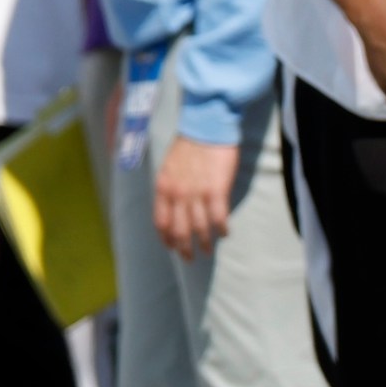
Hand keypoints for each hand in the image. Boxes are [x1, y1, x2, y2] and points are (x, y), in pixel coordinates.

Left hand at [153, 136, 237, 259]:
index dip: (166, 238)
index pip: (161, 222)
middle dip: (184, 247)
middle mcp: (177, 195)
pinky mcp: (217, 190)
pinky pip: (218, 217)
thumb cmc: (189, 145)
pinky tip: (225, 233)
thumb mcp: (169, 167)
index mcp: (163, 188)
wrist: (206, 127)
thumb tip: (175, 205)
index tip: (172, 247)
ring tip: (208, 250)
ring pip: (199, 227)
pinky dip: (221, 228)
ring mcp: (197, 194)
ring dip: (203, 242)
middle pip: (179, 229)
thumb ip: (170, 187)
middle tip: (189, 258)